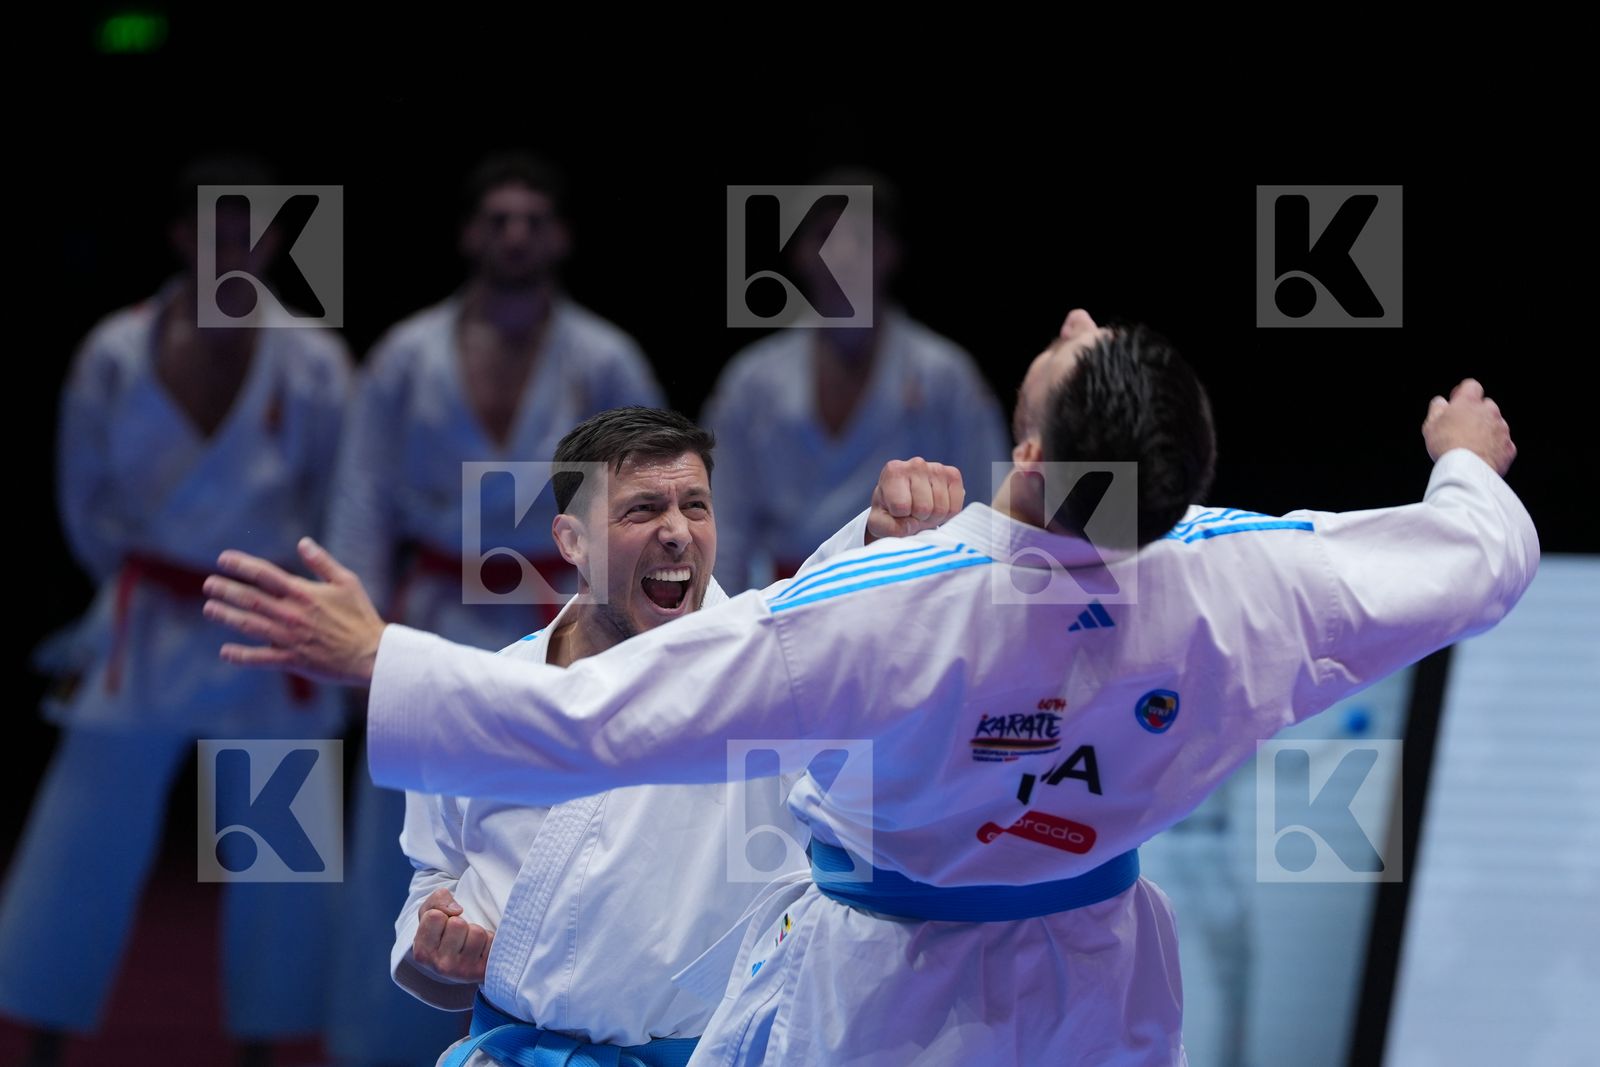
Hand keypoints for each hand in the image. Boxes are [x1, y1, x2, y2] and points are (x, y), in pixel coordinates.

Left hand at [203, 537, 383, 685]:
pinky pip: (261, 658)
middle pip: (251, 598)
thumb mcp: (347, 582)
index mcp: (304, 593)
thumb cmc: (361, 616)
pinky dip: (242, 656)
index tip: (223, 559)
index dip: (242, 565)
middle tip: (209, 584)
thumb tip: (303, 542)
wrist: (371, 655)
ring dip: (227, 616)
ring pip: (250, 625)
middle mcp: (292, 614)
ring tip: (209, 609)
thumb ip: (322, 563)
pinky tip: (225, 652)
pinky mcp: (292, 660)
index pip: (265, 574)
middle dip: (227, 590)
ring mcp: (289, 638)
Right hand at [412, 888, 492, 983]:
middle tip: (457, 935)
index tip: (441, 926)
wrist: (457, 962)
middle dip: (460, 922)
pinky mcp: (483, 971)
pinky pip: (492, 941)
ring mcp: (463, 971)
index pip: (435, 916)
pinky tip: (480, 949)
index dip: (442, 914)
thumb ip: (437, 900)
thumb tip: (457, 910)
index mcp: (422, 953)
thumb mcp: (430, 913)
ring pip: (477, 932)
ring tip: (468, 941)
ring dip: (475, 931)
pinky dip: (488, 939)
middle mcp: (441, 966)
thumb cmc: (442, 932)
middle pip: (458, 924)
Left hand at [867, 457, 965, 542]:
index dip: (900, 516)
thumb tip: (913, 524)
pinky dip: (946, 514)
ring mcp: (937, 468)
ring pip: (941, 508)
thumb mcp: (879, 523)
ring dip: (932, 517)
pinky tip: (936, 506)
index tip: (896, 511)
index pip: (901, 506)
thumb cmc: (889, 511)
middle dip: (918, 518)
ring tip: (923, 510)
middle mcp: (916, 464)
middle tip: (912, 513)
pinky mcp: (953, 475)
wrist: (903, 503)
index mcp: (893, 471)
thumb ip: (889, 528)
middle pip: (924, 508)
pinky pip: (955, 507)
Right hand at [1423, 379, 1516, 475]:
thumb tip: (1440, 402)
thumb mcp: (1430, 425)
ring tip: (1471, 445)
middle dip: (1476, 413)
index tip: (1456, 400)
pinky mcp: (1508, 447)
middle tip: (1462, 427)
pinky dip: (1494, 447)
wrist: (1468, 470)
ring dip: (1486, 430)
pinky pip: (1502, 443)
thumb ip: (1436, 408)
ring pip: (1496, 424)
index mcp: (1469, 402)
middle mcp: (1489, 412)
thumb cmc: (1447, 446)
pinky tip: (1482, 456)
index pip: (1471, 386)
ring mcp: (1502, 429)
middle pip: (1486, 405)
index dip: (1463, 392)